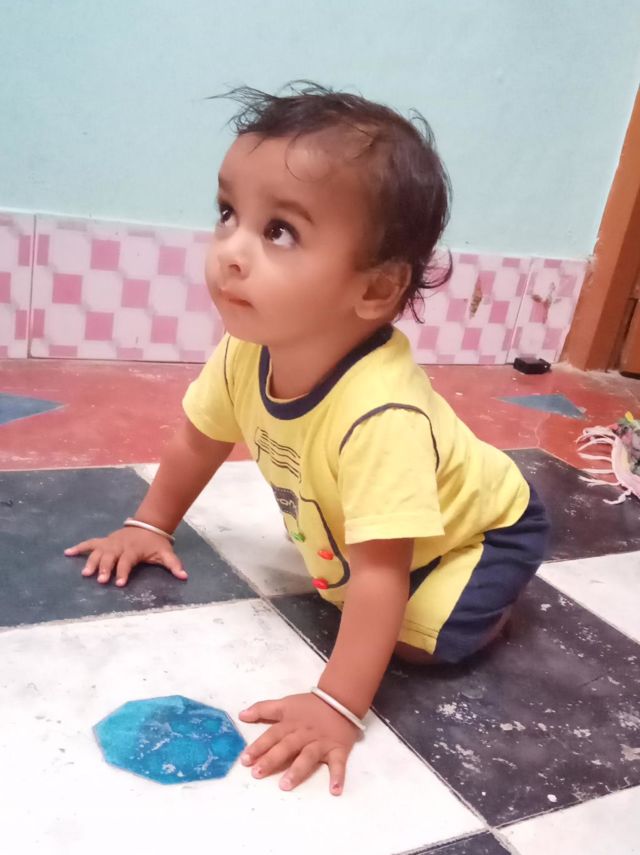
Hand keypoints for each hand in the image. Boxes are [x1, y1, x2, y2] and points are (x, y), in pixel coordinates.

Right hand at [64, 528, 186, 586]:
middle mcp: (120, 545)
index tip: (120, 583)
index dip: (123, 572)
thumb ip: (174, 565)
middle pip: (110, 557)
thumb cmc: (156, 543)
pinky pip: (90, 543)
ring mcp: (110, 542)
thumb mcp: (166, 553)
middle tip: (100, 581)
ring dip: (91, 562)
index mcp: (133, 550)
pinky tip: (67, 553)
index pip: (127, 562)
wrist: (149, 524)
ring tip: (85, 574)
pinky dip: (79, 547)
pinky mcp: (104, 541)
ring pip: (98, 552)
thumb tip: (184, 576)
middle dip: (105, 568)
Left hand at [238, 692, 359, 794]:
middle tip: (258, 773)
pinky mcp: (338, 749)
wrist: (340, 699)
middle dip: (272, 759)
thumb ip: (263, 709)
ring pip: (308, 756)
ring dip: (297, 770)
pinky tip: (334, 790)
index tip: (245, 760)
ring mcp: (321, 743)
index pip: (272, 735)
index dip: (259, 746)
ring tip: (285, 784)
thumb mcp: (285, 703)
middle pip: (287, 746)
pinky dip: (338, 776)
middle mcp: (304, 734)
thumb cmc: (310, 706)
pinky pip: (339, 764)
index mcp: (291, 723)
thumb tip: (241, 715)